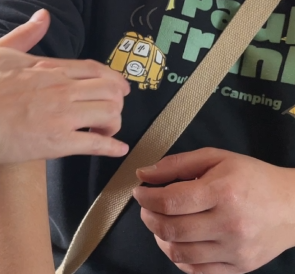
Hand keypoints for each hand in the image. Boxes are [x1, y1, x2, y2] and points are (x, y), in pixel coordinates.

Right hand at [0, 9, 130, 163]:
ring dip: (114, 122)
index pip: (94, 70)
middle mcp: (61, 89)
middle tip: (111, 111)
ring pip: (109, 113)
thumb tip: (42, 16)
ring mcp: (61, 115)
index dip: (112, 79)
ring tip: (105, 131)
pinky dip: (111, 147)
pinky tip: (117, 149)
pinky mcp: (56, 142)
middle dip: (116, 101)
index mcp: (48, 68)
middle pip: (109, 90)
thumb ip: (24, 34)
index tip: (119, 87)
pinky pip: (96, 144)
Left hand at [133, 148, 294, 273]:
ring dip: (160, 238)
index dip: (146, 198)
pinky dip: (179, 257)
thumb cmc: (253, 178)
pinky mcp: (239, 267)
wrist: (294, 206)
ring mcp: (235, 250)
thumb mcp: (216, 158)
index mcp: (223, 192)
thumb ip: (176, 164)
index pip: (169, 202)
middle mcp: (229, 224)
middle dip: (148, 217)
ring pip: (179, 254)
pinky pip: (196, 270)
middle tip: (148, 208)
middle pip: (170, 230)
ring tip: (161, 223)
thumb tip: (143, 174)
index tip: (140, 192)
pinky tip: (179, 241)